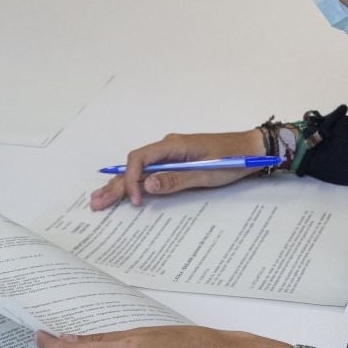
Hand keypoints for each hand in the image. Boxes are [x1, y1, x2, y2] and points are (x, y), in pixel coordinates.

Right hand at [90, 128, 265, 210]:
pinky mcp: (178, 162)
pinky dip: (137, 183)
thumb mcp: (206, 173)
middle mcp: (169, 147)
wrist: (251, 149)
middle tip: (96, 202)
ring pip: (141, 169)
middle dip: (116, 184)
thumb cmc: (232, 159)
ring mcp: (172, 154)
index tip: (137, 200)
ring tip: (100, 199)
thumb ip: (176, 179)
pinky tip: (124, 192)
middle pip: (135, 165)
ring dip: (121, 184)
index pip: (140, 158)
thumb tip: (147, 184)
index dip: (132, 179)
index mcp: (174, 145)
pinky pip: (152, 171)